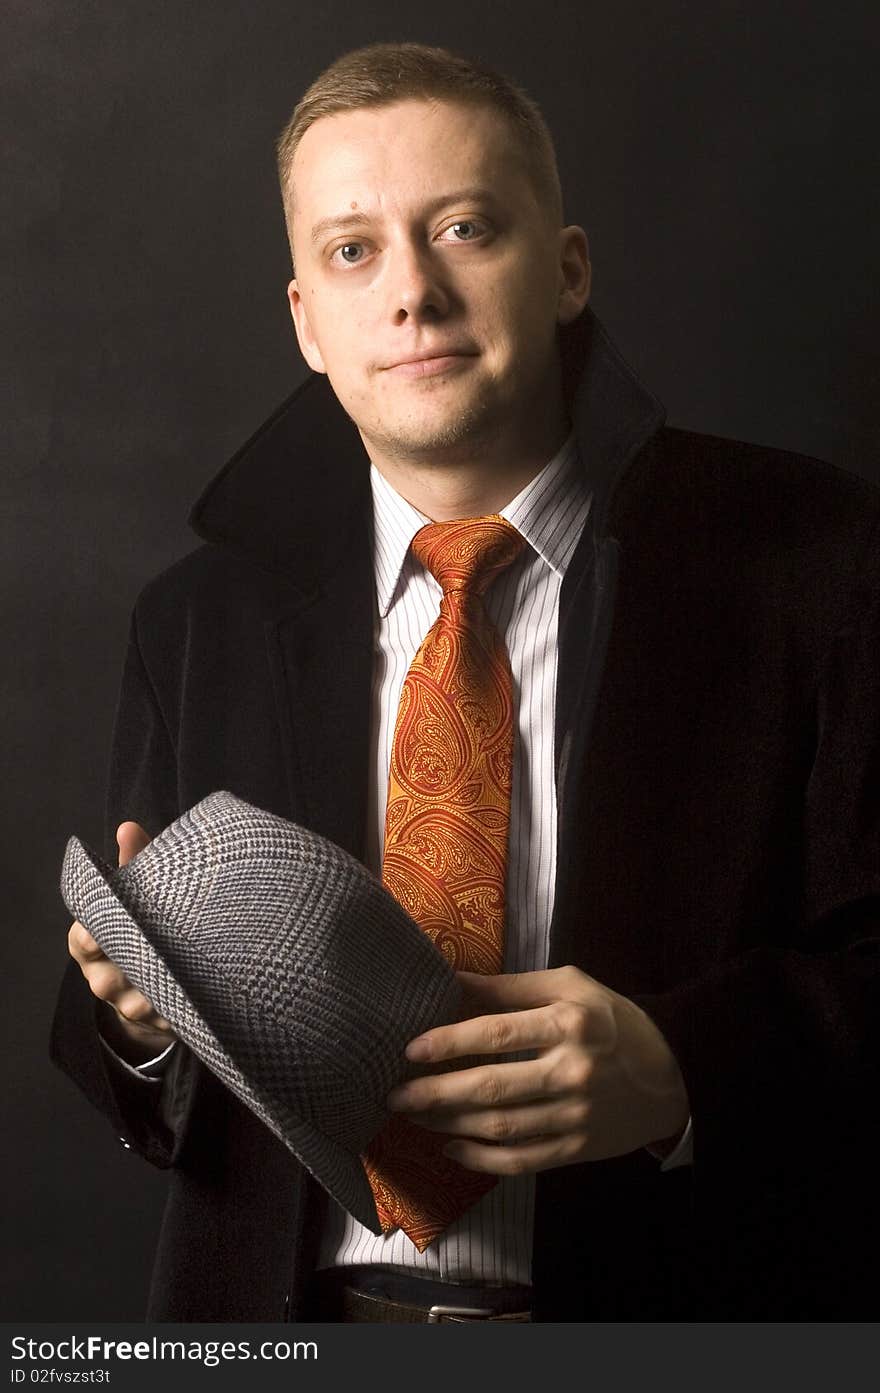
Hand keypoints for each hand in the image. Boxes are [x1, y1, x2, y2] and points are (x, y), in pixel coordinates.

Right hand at [67, 820, 175, 1063]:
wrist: (160, 974)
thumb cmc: (145, 921)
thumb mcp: (137, 893)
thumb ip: (133, 862)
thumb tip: (128, 828)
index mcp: (92, 942)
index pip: (83, 939)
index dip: (93, 935)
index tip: (109, 927)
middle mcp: (105, 975)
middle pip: (106, 979)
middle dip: (130, 966)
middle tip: (154, 953)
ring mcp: (127, 1002)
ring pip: (134, 1005)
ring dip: (156, 993)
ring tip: (178, 982)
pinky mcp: (154, 1021)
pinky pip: (163, 1021)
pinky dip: (178, 1012)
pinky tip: (197, 1001)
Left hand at [386, 966, 688, 1175]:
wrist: (673, 1072)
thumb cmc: (612, 1020)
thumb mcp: (571, 986)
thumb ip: (511, 986)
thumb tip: (452, 980)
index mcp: (569, 1023)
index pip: (497, 1034)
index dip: (449, 1042)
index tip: (410, 1049)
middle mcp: (572, 1072)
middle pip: (491, 1088)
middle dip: (435, 1093)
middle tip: (394, 1095)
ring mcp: (576, 1116)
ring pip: (500, 1128)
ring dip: (449, 1124)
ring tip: (414, 1116)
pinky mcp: (578, 1148)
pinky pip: (521, 1161)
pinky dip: (481, 1159)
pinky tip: (451, 1148)